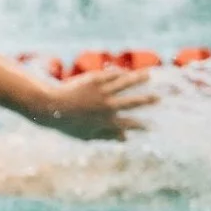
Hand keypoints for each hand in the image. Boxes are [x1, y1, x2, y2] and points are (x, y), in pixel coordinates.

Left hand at [32, 69, 157, 141]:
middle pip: (133, 102)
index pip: (129, 123)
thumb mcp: (87, 136)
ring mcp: (102, 92)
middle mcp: (107, 106)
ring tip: (149, 75)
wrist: (50, 107)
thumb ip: (107, 136)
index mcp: (106, 121)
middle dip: (147, 100)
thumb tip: (126, 138)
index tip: (151, 126)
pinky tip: (126, 72)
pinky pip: (112, 75)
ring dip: (139, 79)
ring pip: (126, 83)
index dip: (141, 125)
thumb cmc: (68, 124)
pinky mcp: (95, 80)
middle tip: (159, 98)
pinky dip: (120, 74)